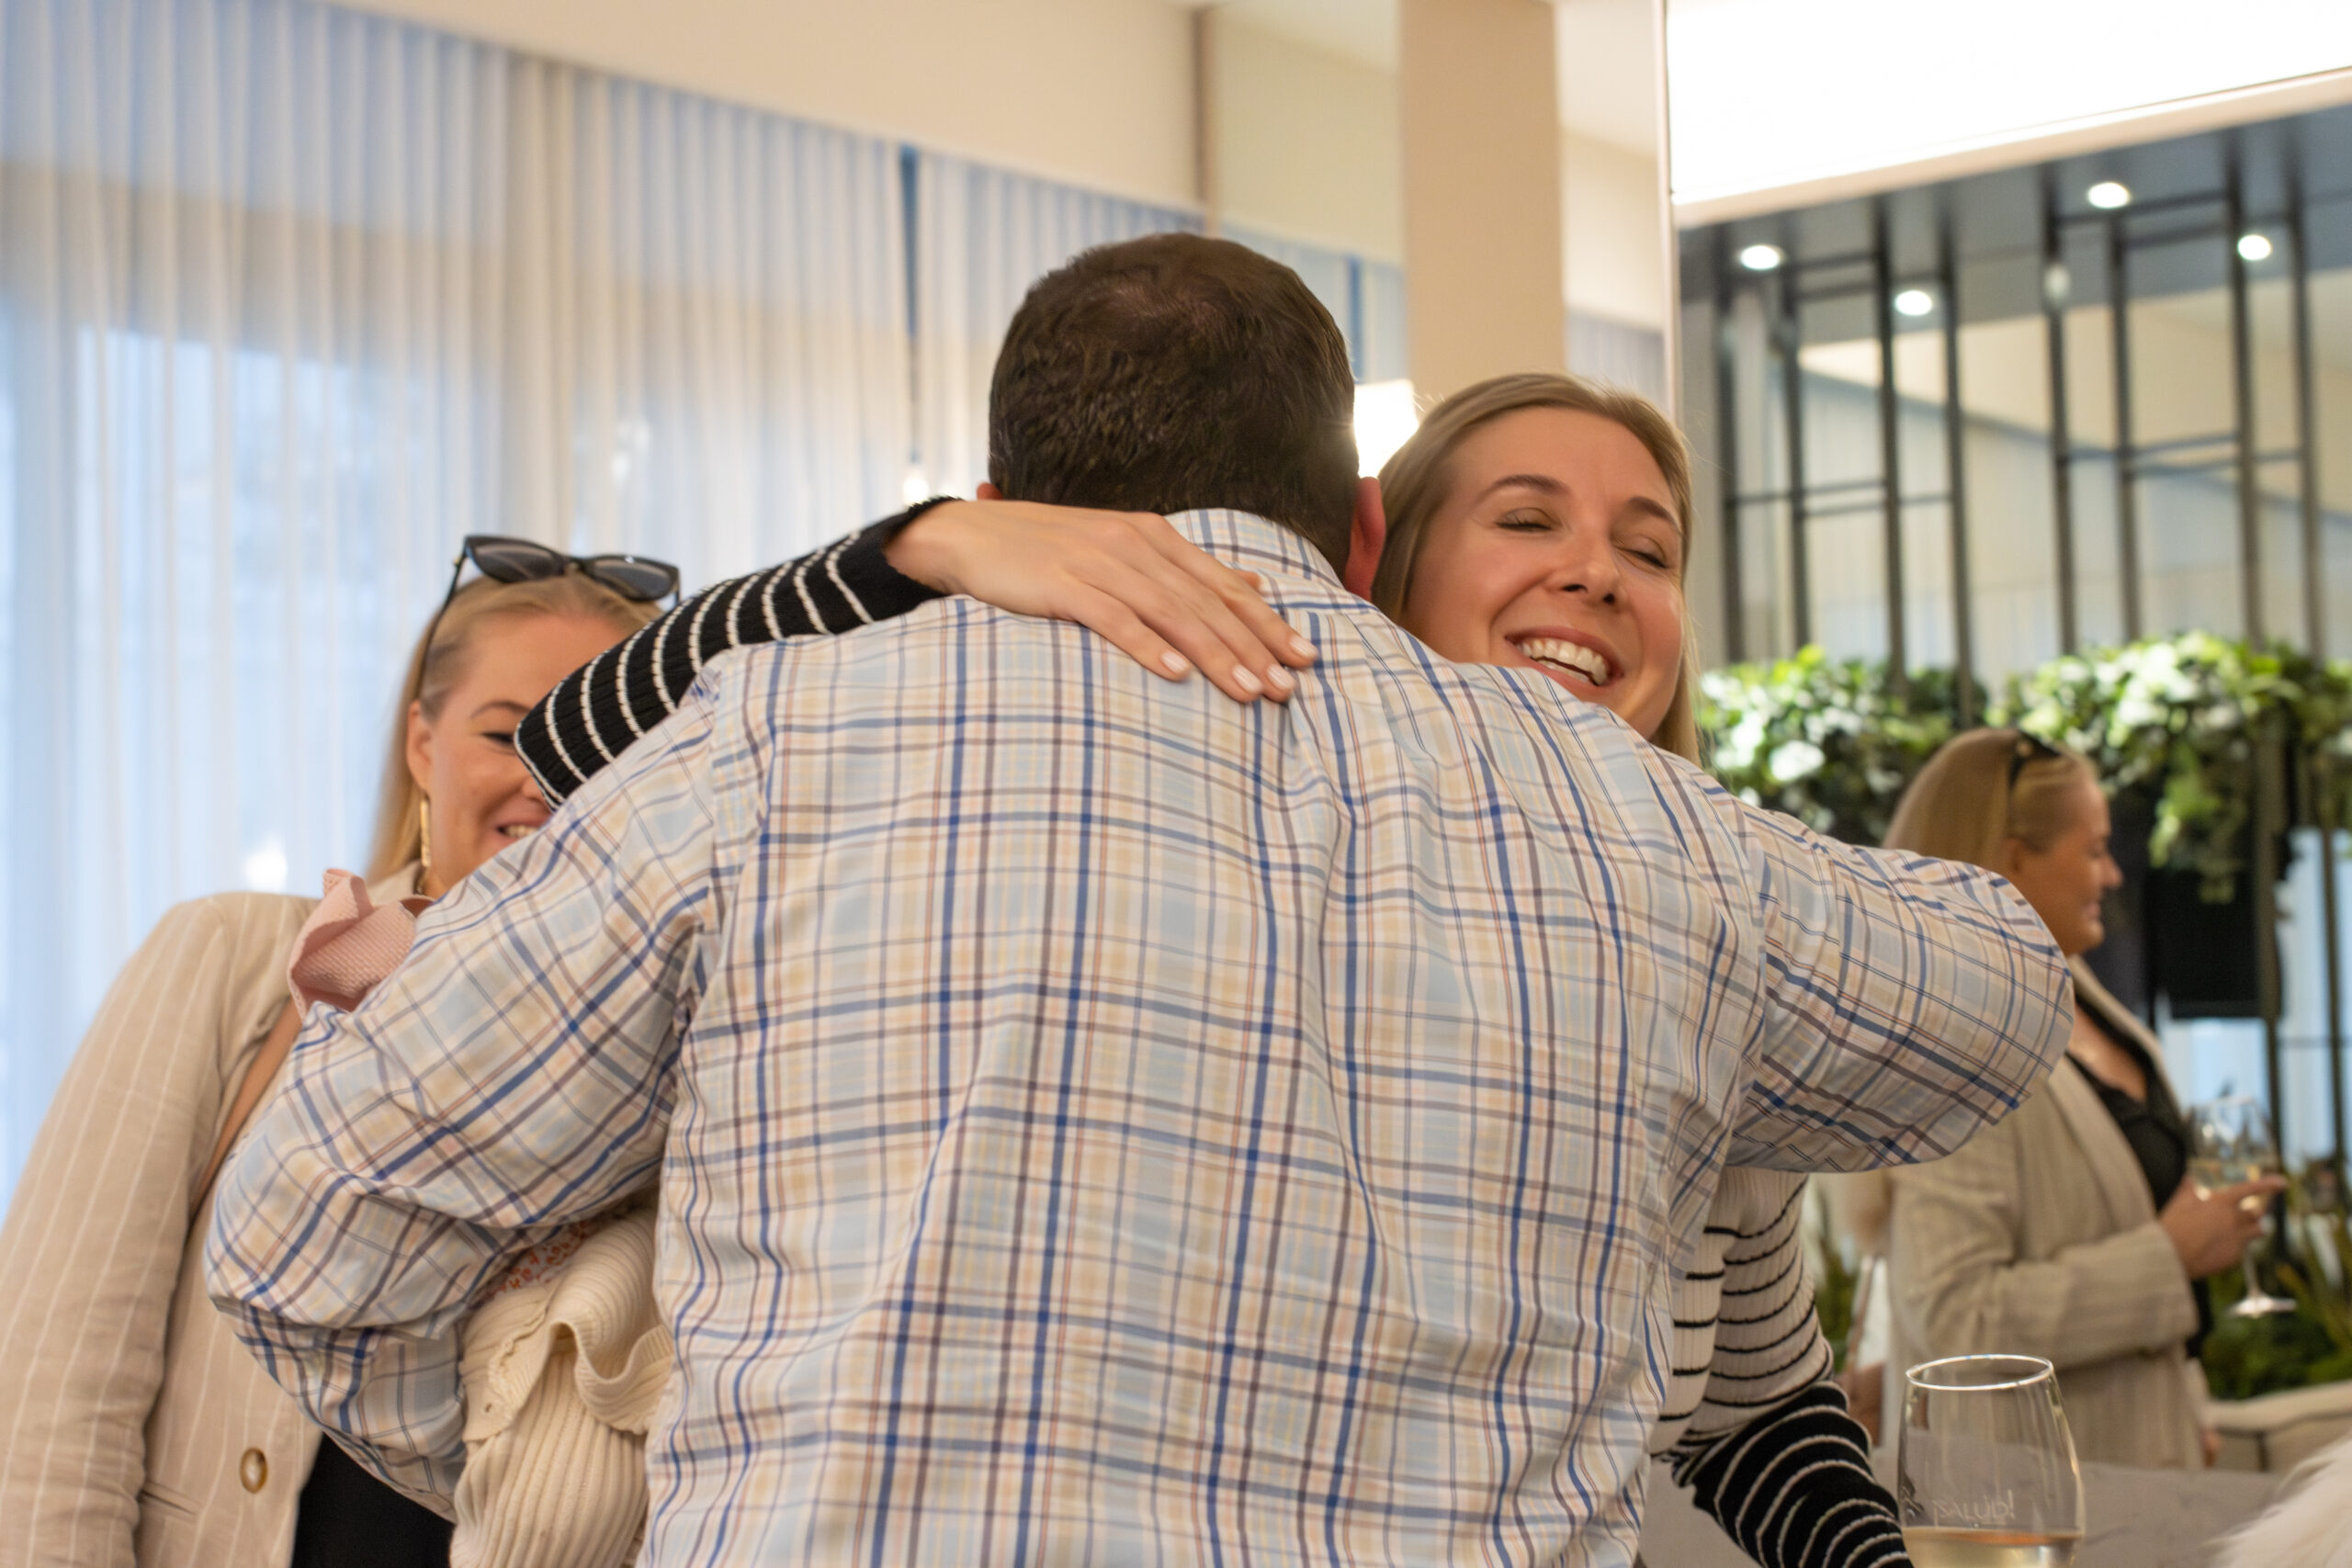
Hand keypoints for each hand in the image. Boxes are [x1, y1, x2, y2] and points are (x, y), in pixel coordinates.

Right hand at [885, 499, 1317, 703]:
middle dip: (1252, 647)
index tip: (1304, 658)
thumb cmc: (1048, 552)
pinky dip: (1147, 645)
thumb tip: (1253, 582)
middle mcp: (1134, 544)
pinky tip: (1175, 674)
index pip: (1222, 584)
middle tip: (1286, 688)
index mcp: (1154, 536)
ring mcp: (1098, 561)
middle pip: (1205, 602)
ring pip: (1170, 612)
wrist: (968, 536)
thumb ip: (1186, 570)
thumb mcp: (1124, 550)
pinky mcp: (1062, 583)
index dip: (1267, 622)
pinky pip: (1113, 618)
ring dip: (1213, 654)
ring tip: (1247, 691)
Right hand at [2159, 1175, 2285, 1279]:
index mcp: (2221, 1203)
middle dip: (2257, 1210)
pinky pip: (2243, 1248)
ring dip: (2254, 1228)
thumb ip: (2188, 1190)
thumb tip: (2189, 1179)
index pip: (2250, 1189)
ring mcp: (2237, 1239)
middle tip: (2254, 1210)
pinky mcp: (2235, 1257)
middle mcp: (2234, 1220)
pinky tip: (2221, 1247)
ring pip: (2258, 1231)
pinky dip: (2237, 1244)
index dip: (2267, 1184)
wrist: (2171, 1255)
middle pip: (2257, 1213)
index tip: (2282, 1182)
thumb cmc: (2173, 1226)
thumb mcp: (2179, 1203)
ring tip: (2245, 1229)